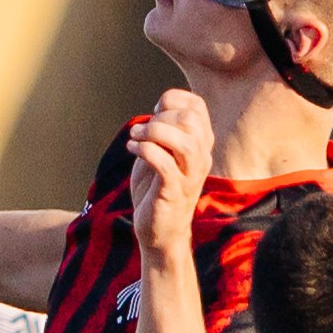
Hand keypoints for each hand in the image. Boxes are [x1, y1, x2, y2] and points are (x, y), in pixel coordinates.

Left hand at [129, 90, 212, 256]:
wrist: (160, 232)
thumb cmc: (157, 190)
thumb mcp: (162, 153)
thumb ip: (164, 131)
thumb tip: (159, 108)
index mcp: (200, 144)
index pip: (197, 106)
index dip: (172, 100)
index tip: (153, 113)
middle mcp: (201, 158)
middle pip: (191, 119)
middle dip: (160, 116)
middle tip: (140, 130)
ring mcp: (190, 176)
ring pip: (183, 141)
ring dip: (153, 132)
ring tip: (135, 137)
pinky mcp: (174, 192)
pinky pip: (164, 163)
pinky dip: (144, 150)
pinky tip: (131, 149)